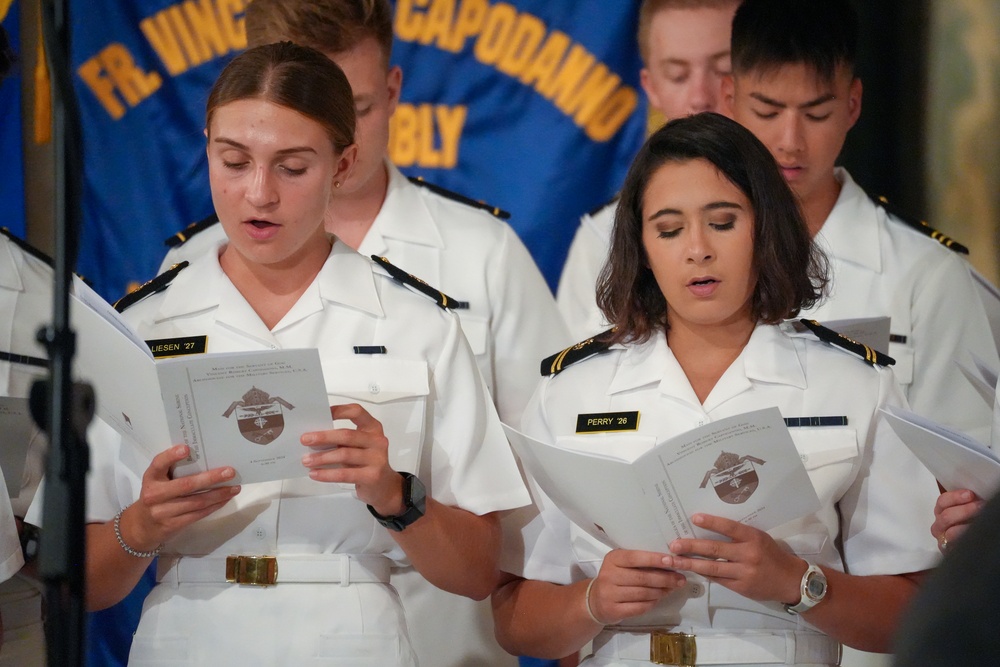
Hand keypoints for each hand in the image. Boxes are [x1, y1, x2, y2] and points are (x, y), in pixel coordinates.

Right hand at [124, 445, 239, 549]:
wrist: (142, 526)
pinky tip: (225, 499)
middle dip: (211, 478)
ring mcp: (163, 512)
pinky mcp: (172, 525)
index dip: (171, 456)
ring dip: (219, 494)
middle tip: (230, 472)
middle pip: (186, 485)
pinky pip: (198, 514)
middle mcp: (154, 495)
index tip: (186, 448)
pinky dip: (214, 506)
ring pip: (196, 502)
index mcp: (151, 478)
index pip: (158, 464)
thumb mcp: (158, 480)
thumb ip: (173, 470)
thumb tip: (207, 457)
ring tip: (235, 487)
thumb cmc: (157, 495)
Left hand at [300, 404, 403, 514]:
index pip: (356, 412)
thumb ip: (342, 440)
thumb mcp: (358, 447)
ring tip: (306, 461)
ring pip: (344, 454)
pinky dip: (327, 474)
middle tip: (305, 440)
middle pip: (347, 435)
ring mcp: (377, 458)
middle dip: (323, 437)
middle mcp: (377, 441)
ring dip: (322, 457)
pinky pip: (344, 474)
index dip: (338, 411)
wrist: (384, 487)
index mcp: (373, 428)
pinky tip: (315, 474)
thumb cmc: (366, 463)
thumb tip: (314, 437)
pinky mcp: (372, 476)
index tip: (320, 414)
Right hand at [586, 549, 685, 625]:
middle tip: (680, 579)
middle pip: (642, 577)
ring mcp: (609, 594)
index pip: (636, 557)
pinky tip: (658, 599)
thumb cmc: (615, 578)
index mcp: (612, 559)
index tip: (672, 561)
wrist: (595, 600)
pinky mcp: (613, 610)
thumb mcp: (622, 564)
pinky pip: (639, 607)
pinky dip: (652, 603)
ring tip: (671, 589)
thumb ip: (640, 562)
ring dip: (661, 591)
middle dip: (665, 578)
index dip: (655, 559)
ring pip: (643, 593)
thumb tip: (669, 562)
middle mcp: (609, 575)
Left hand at [663, 514, 803, 603]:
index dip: (711, 522)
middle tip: (674, 545)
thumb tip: (709, 528)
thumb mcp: (760, 538)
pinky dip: (704, 574)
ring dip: (691, 564)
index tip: (694, 518)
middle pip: (715, 549)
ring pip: (712, 567)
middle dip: (691, 547)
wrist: (791, 581)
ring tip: (674, 561)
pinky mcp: (741, 587)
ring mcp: (744, 572)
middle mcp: (748, 554)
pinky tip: (691, 570)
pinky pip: (718, 579)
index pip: (730, 527)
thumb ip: (739, 535)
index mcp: (754, 538)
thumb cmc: (772, 554)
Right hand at [932, 489, 981, 551]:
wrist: (971, 542)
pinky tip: (975, 534)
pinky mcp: (947, 550)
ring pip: (950, 532)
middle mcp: (940, 524)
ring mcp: (943, 538)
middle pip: (945, 516)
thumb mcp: (967, 507)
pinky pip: (955, 545)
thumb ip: (967, 500)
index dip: (955, 497)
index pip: (943, 501)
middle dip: (964, 510)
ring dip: (967, 526)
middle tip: (979, 506)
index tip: (970, 494)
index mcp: (942, 511)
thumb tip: (972, 494)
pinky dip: (965, 539)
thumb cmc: (969, 521)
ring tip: (980, 520)